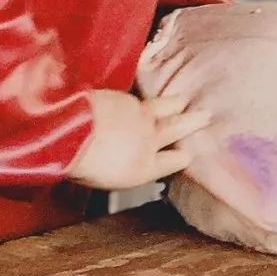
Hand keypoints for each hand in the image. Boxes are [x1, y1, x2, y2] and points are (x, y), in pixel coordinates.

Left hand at [67, 90, 210, 191]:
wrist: (70, 134)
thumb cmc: (82, 164)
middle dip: (192, 123)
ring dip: (177, 104)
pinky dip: (149, 98)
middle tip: (206, 116)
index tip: (189, 154)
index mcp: (145, 168)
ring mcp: (141, 117)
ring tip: (184, 101)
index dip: (181, 158)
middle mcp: (150, 142)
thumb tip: (125, 162)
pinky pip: (144, 98)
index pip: (172, 162)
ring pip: (165, 108)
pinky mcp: (128, 99)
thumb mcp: (108, 179)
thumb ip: (125, 168)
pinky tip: (149, 96)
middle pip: (177, 130)